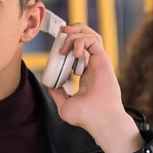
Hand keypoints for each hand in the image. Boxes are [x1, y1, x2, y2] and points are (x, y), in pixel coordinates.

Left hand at [46, 23, 143, 152]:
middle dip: (73, 31)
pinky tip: (73, 52)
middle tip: (60, 34)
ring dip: (76, 34)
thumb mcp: (64, 105)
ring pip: (91, 36)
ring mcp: (99, 62)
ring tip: (64, 44)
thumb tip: (49, 84)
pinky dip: (81, 41)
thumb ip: (57, 93)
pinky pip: (93, 41)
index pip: (79, 51)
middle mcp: (94, 65)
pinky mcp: (103, 61)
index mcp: (87, 73)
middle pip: (87, 38)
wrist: (98, 120)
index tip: (56, 47)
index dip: (68, 44)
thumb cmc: (86, 117)